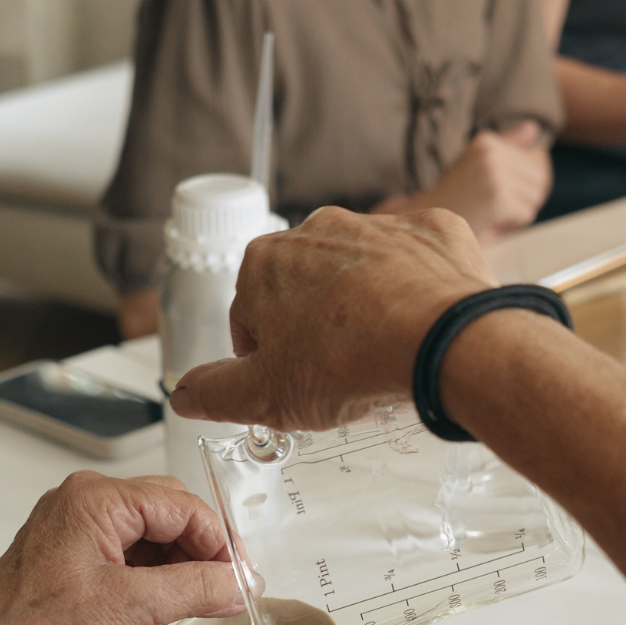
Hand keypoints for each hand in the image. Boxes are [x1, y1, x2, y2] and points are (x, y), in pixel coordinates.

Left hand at [0, 473, 243, 624]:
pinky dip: (164, 576)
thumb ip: (193, 589)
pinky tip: (180, 601)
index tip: (243, 575)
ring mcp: (81, 535)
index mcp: (94, 501)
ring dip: (187, 564)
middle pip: (170, 512)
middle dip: (206, 549)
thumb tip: (238, 583)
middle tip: (233, 586)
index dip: (219, 540)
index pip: (180, 504)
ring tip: (211, 598)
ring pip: (155, 535)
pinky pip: (136, 557)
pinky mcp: (80, 564)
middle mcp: (86, 507)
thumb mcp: (128, 609)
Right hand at [170, 206, 497, 431]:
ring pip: (358, 276)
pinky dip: (413, 294)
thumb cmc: (348, 363)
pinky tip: (416, 329)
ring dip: (362, 310)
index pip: (250, 317)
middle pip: (303, 291)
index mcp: (264, 264)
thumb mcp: (264, 396)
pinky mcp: (431, 231)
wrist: (441, 340)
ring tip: (378, 355)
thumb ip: (214, 394)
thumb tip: (184, 395)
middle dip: (313, 330)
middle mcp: (317, 231)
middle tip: (335, 374)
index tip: (289, 381)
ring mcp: (377, 226)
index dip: (266, 358)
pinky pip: (413, 265)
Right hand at [374, 121, 551, 242]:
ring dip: (518, 213)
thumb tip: (534, 128)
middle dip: (524, 198)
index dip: (522, 183)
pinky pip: (527, 214)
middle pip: (540, 178)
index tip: (495, 192)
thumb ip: (506, 145)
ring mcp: (494, 175)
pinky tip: (490, 223)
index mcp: (486, 142)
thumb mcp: (476, 165)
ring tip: (490, 215)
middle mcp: (490, 153)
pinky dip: (512, 225)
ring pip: (536, 197)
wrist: (426, 226)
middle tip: (494, 208)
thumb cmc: (453, 201)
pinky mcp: (498, 198)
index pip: (537, 159)